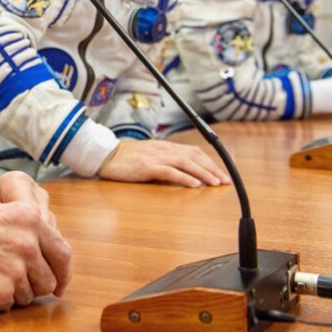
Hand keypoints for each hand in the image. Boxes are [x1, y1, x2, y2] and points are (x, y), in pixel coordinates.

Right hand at [0, 172, 71, 309]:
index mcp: (30, 218)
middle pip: (49, 280)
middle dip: (35, 283)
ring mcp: (15, 270)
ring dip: (13, 290)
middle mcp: (27, 244)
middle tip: (14, 277)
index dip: (63, 272)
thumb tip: (49, 246)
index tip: (60, 282)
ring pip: (29, 295)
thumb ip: (28, 225)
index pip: (63, 253)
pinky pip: (8, 305)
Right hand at [97, 139, 229, 187]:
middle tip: (225, 181)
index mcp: (165, 147)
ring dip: (203, 173)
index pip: (194, 152)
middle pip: (194, 157)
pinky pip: (170, 172)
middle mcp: (164, 149)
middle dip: (212, 169)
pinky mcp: (147, 167)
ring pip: (186, 163)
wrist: (106, 156)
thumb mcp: (150, 155)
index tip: (221, 174)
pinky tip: (195, 185)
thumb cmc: (127, 158)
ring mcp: (156, 157)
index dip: (210, 162)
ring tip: (215, 183)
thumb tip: (184, 171)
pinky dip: (184, 178)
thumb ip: (166, 160)